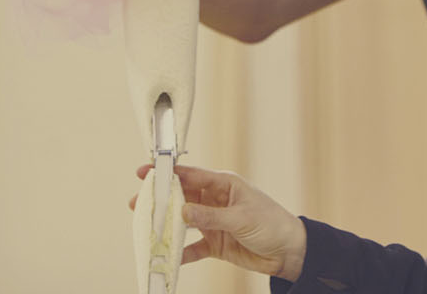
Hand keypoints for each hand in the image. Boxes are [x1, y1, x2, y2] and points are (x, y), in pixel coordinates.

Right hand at [131, 164, 306, 281]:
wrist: (289, 252)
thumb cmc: (272, 224)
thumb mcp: (241, 218)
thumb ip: (211, 216)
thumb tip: (183, 211)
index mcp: (224, 184)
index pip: (191, 175)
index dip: (168, 172)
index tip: (146, 171)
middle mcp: (216, 200)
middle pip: (182, 197)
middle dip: (160, 199)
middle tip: (137, 202)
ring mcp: (214, 221)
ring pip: (183, 220)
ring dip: (166, 224)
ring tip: (145, 226)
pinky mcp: (215, 243)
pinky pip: (192, 246)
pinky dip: (180, 251)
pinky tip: (167, 255)